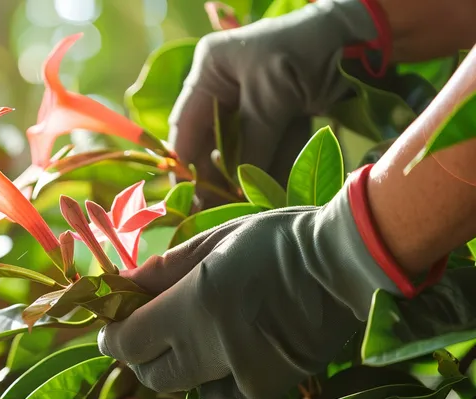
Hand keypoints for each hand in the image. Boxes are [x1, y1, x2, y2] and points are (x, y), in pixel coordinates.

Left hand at [98, 168, 445, 398]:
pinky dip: (212, 384)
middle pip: (149, 373)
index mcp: (195, 303)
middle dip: (140, 353)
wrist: (346, 264)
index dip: (112, 336)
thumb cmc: (277, 241)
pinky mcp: (269, 389)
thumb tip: (122, 288)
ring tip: (192, 336)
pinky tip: (224, 357)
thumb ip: (163, 271)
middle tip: (149, 330)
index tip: (112, 326)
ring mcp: (242, 373)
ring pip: (182, 389)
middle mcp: (213, 346)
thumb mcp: (215, 241)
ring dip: (175, 368)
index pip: (127, 341)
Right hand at [170, 0, 382, 204]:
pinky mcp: (281, 114)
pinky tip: (271, 193)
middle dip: (218, 176)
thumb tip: (235, 190)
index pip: (187, 124)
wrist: (364, 36)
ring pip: (243, 149)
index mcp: (212, 70)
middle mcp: (227, 87)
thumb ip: (252, 143)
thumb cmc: (307, 49)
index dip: (185, 163)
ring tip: (244, 208)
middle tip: (214, 211)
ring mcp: (255, 101)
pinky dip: (274, 169)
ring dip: (248, 178)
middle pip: (213, 141)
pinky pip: (271, 147)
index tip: (187, 197)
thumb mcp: (272, 95)